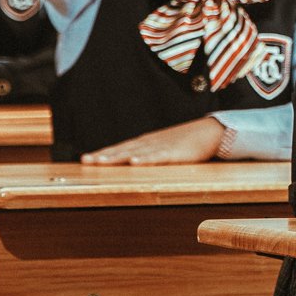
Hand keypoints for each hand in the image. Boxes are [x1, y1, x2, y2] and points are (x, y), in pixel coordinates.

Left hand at [81, 116, 225, 164]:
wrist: (210, 132)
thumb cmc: (186, 142)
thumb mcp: (164, 147)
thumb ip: (148, 154)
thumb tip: (132, 163)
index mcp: (146, 143)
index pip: (120, 148)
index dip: (103, 153)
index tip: (85, 159)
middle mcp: (149, 143)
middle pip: (123, 150)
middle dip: (104, 156)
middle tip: (86, 161)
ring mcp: (161, 147)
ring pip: (135, 153)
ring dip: (118, 157)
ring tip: (102, 161)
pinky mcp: (174, 153)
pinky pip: (158, 157)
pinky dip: (146, 159)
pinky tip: (135, 162)